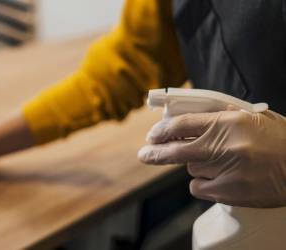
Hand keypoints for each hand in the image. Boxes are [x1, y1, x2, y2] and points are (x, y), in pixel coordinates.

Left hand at [138, 110, 285, 207]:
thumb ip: (220, 117)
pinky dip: (204, 184)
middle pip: (175, 151)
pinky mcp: (228, 192)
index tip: (152, 135)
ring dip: (196, 166)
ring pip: (191, 169)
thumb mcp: (251, 118)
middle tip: (144, 154)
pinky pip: (199, 187)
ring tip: (220, 163)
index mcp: (228, 122)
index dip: (162, 130)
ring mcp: (225, 170)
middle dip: (155, 153)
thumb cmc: (280, 140)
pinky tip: (221, 179)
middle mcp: (223, 145)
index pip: (182, 124)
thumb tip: (186, 119)